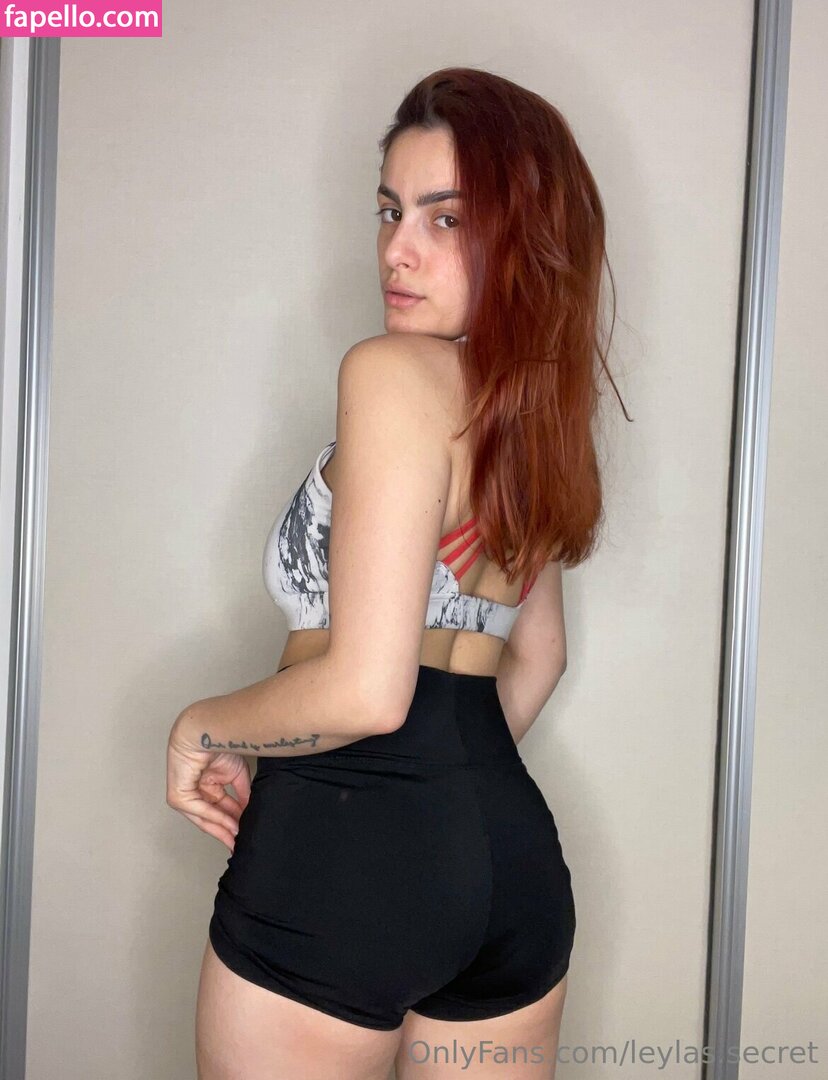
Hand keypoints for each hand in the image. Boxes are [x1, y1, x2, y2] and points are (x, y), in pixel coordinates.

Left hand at [166, 708, 251, 852]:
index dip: (233, 821)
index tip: (245, 832)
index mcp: (207, 785)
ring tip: (236, 837)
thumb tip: (250, 811)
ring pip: (204, 817)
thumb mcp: (237, 774)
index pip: (220, 808)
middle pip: (211, 817)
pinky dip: (213, 816)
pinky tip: (228, 824)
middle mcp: (195, 791)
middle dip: (226, 830)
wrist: (205, 731)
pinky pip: (197, 810)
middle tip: (240, 843)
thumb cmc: (220, 744)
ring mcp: (185, 794)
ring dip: (221, 827)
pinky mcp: (178, 796)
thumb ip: (243, 794)